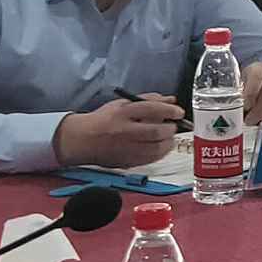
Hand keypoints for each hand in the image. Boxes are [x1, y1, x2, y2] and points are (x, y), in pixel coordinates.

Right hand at [59, 96, 183, 168]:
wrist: (82, 140)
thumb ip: (148, 100)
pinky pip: (150, 159)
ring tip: (168, 137)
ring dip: (168, 142)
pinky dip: (160, 153)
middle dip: (170, 129)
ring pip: (155, 148)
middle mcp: (123, 131)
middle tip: (173, 126)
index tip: (179, 112)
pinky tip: (160, 147)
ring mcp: (125, 148)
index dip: (169, 110)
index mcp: (122, 113)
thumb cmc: (104, 120)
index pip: (151, 109)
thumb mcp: (123, 104)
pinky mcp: (126, 161)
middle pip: (155, 131)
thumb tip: (171, 100)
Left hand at [240, 60, 261, 122]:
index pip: (257, 78)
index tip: (245, 107)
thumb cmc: (259, 80)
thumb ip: (241, 91)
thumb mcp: (247, 79)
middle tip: (250, 120)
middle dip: (258, 111)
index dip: (250, 94)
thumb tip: (235, 109)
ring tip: (261, 121)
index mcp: (260, 68)